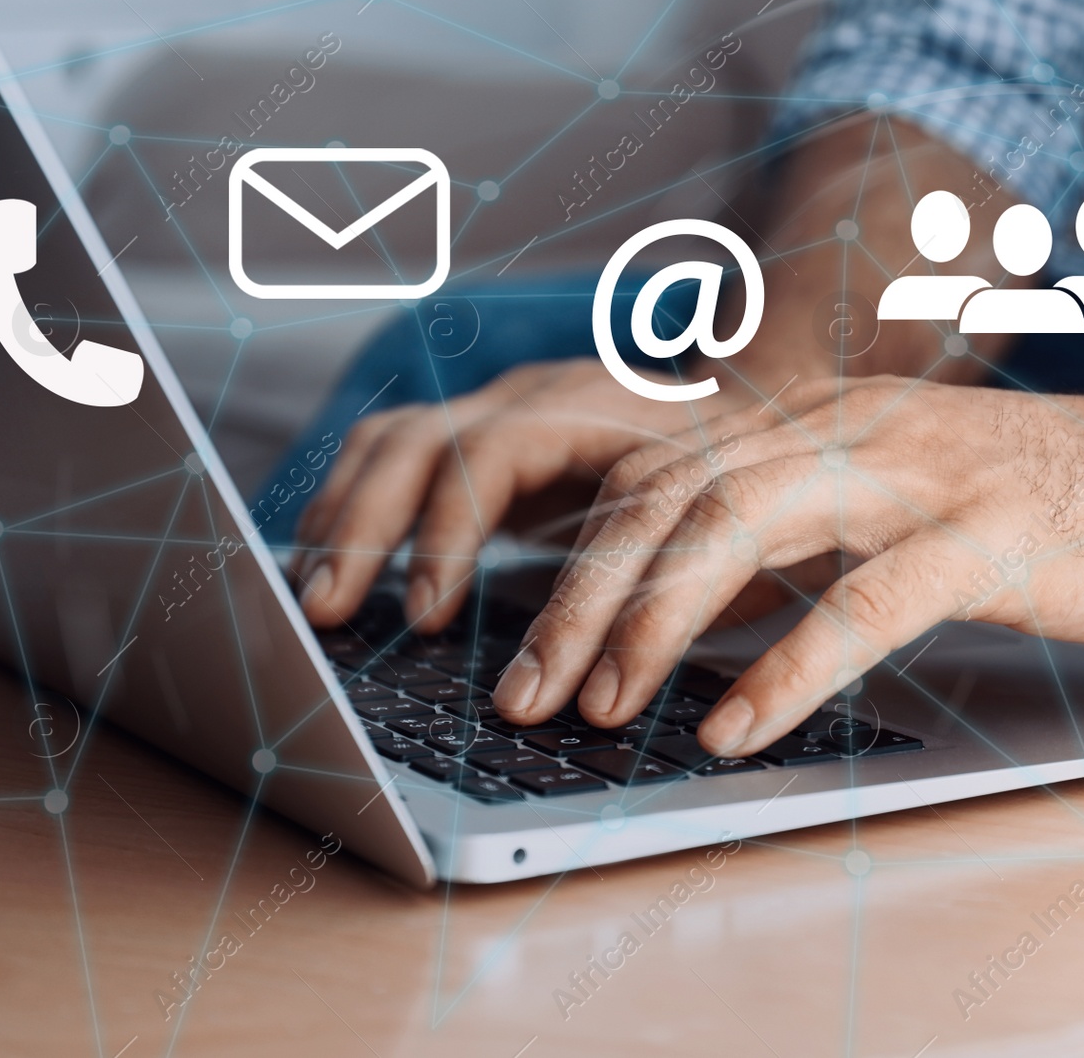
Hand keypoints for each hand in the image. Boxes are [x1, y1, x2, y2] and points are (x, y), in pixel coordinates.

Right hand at [293, 359, 753, 630]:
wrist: (767, 412)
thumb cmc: (755, 484)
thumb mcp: (731, 527)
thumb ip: (673, 588)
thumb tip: (611, 688)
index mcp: (599, 406)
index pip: (494, 452)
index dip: (450, 532)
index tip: (431, 617)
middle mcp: (538, 395)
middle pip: (420, 440)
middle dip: (364, 528)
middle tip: (330, 614)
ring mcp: (504, 408)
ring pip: (394, 441)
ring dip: (343, 518)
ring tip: (317, 600)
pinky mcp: (486, 436)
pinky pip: (396, 454)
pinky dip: (354, 505)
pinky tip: (330, 562)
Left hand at [492, 376, 1083, 755]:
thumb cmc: (1026, 502)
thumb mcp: (883, 500)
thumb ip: (788, 533)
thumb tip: (683, 611)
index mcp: (814, 423)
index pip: (659, 471)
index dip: (576, 552)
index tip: (521, 638)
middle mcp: (844, 431)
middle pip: (675, 495)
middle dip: (582, 596)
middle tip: (525, 691)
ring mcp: (916, 474)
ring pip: (745, 525)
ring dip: (655, 621)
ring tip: (602, 705)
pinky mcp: (989, 532)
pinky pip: (869, 598)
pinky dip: (791, 664)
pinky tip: (735, 725)